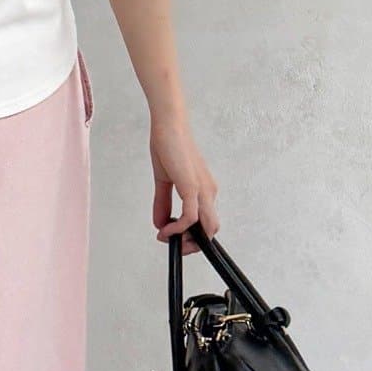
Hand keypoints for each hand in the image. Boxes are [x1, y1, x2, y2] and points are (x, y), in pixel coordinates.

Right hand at [150, 113, 219, 248]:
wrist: (168, 125)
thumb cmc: (169, 147)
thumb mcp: (164, 181)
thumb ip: (163, 203)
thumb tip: (160, 223)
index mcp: (204, 190)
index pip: (207, 223)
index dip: (193, 237)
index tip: (173, 238)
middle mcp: (208, 192)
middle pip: (211, 230)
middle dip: (192, 244)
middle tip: (171, 243)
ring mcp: (203, 190)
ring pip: (206, 228)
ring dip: (186, 239)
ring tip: (166, 236)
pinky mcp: (193, 186)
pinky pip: (190, 217)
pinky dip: (178, 228)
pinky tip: (165, 228)